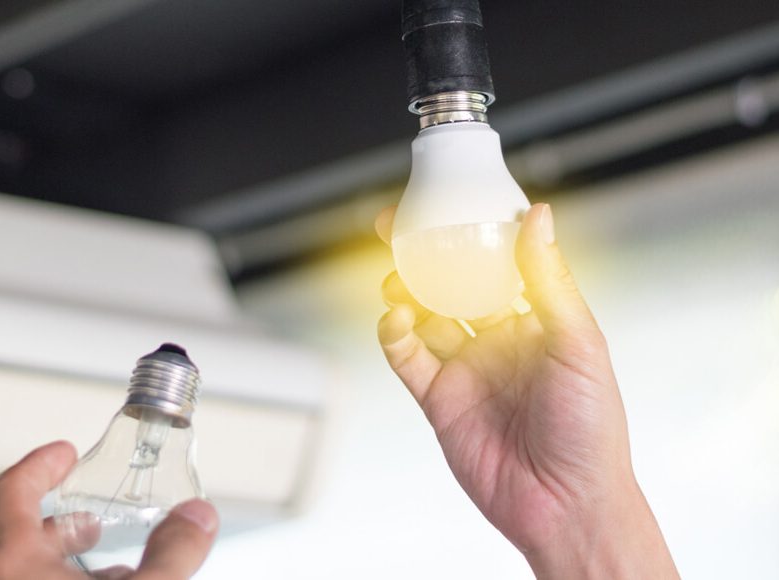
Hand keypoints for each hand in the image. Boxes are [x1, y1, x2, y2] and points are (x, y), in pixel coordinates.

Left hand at [0, 441, 217, 579]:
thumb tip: (198, 516)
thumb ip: (173, 553)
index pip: (11, 493)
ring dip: (73, 563)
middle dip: (65, 521)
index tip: (63, 452)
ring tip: (116, 567)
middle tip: (93, 515)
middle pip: (23, 536)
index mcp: (14, 564)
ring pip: (36, 573)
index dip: (39, 465)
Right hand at [377, 204, 677, 578]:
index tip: (446, 203)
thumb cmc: (592, 431)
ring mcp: (466, 369)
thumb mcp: (579, 344)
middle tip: (396, 228)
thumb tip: (538, 217)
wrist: (566, 505)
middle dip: (423, 256)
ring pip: (423, 316)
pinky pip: (407, 358)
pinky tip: (395, 322)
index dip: (469, 233)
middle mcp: (498, 341)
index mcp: (536, 322)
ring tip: (395, 278)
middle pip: (451, 285)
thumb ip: (549, 281)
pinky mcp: (438, 400)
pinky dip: (394, 336)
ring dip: (404, 292)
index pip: (497, 263)